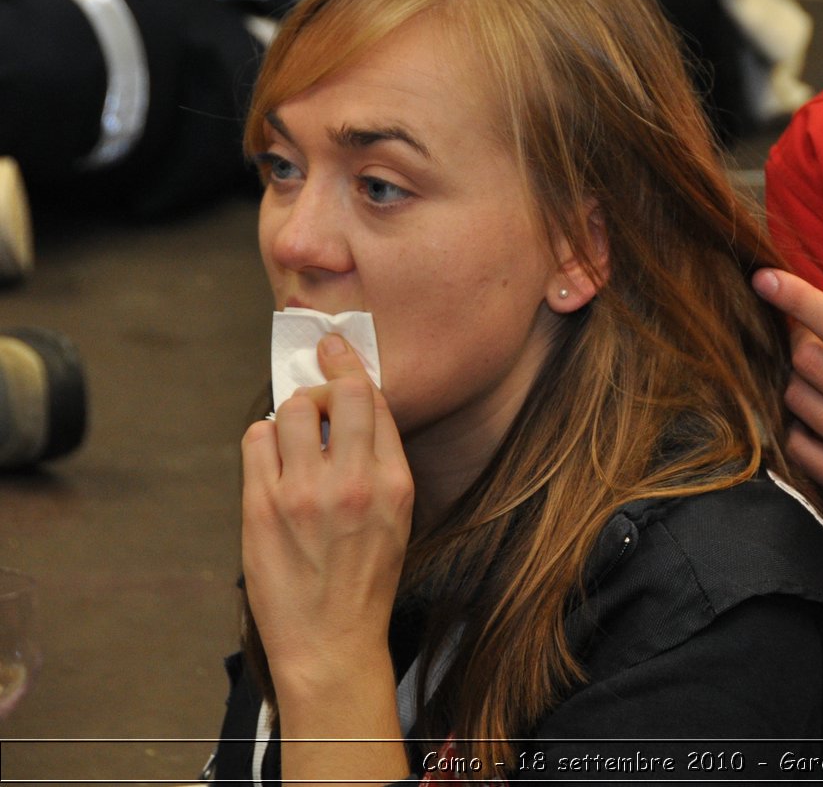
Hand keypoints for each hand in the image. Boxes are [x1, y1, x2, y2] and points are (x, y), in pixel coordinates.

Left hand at [241, 334, 413, 691]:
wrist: (330, 641)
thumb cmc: (365, 580)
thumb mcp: (398, 517)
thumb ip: (381, 461)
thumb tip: (357, 405)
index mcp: (394, 483)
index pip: (374, 400)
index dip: (352, 369)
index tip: (336, 350)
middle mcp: (352, 482)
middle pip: (337, 393)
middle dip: (325, 376)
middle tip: (317, 379)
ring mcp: (303, 494)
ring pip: (290, 411)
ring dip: (291, 413)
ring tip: (294, 435)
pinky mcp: (261, 508)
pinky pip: (255, 441)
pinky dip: (262, 438)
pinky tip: (272, 457)